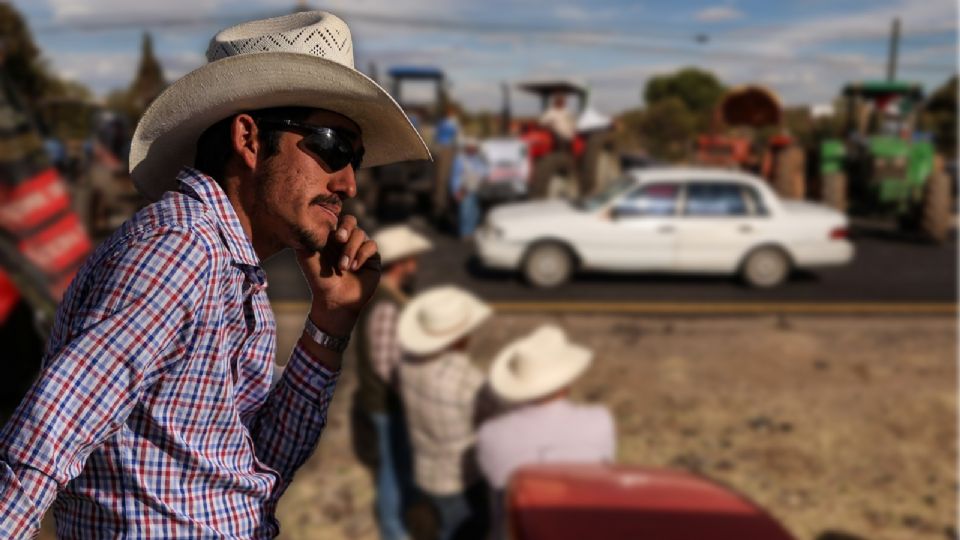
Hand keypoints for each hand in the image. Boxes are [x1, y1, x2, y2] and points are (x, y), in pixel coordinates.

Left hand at [295, 215, 379, 336]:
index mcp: (331, 237)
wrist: (335, 300)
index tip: (333, 236)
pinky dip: (362, 255)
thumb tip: (304, 222)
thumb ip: (306, 240)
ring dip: (351, 250)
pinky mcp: (372, 257)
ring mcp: (360, 247)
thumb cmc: (319, 280)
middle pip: (351, 220)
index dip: (336, 223)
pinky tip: (354, 268)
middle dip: (346, 228)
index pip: (336, 219)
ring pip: (361, 234)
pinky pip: (371, 245)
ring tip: (344, 267)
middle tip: (340, 239)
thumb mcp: (307, 259)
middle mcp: (346, 240)